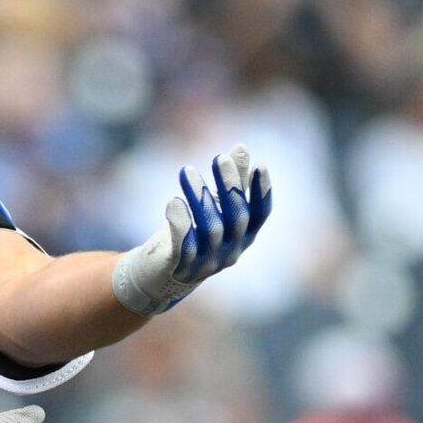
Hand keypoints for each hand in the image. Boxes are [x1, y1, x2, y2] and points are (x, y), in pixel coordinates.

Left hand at [112, 145, 271, 316]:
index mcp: (243, 237)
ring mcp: (207, 263)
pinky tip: (173, 200)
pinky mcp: (181, 268)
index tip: (259, 164)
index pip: (260, 214)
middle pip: (237, 219)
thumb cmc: (192, 235)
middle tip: (219, 158)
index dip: (262, 191)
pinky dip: (181, 222)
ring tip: (187, 171)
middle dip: (229, 187)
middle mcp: (230, 252)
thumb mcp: (212, 207)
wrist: (160, 275)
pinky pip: (184, 246)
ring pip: (211, 229)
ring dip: (200, 197)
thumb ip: (229, 181)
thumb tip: (242, 147)